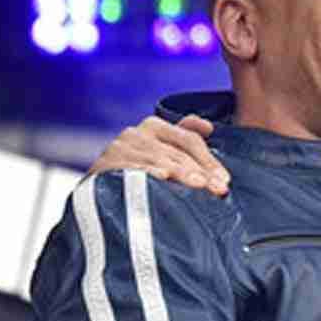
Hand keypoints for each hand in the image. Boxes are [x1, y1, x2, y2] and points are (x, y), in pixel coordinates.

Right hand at [87, 114, 230, 194]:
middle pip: (177, 153)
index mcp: (155, 127)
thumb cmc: (137, 173)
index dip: (209, 161)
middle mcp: (137, 133)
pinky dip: (148, 172)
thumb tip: (207, 126)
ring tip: (198, 185)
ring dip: (180, 173)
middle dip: (201, 172)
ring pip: (159, 160)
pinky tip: (162, 178)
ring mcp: (120, 147)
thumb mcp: (161, 153)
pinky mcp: (106, 163)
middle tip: (217, 189)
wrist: (95, 194)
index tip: (225, 182)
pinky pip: (132, 168)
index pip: (190, 141)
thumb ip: (184, 139)